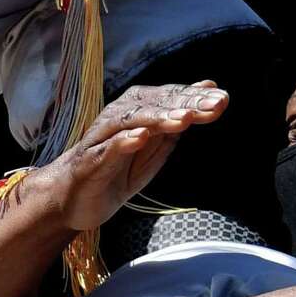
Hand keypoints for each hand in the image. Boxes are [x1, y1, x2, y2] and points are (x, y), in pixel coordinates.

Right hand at [28, 80, 228, 231]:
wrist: (73, 200)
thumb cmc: (116, 172)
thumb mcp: (155, 150)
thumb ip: (177, 124)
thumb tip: (208, 96)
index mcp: (138, 111)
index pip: (170, 98)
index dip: (196, 98)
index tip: (222, 100)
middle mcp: (120, 117)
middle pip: (155, 104)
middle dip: (186, 104)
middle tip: (214, 105)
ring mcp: (104, 137)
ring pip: (133, 121)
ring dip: (159, 118)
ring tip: (184, 120)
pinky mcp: (90, 160)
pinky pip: (108, 148)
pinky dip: (125, 141)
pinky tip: (143, 138)